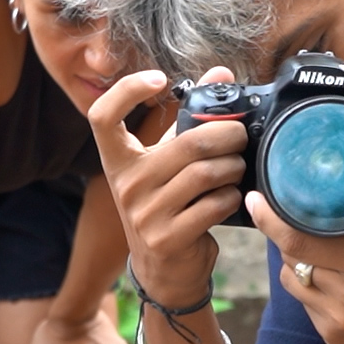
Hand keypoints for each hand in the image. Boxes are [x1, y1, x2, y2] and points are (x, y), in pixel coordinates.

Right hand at [87, 67, 247, 306]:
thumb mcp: (169, 161)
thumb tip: (222, 72)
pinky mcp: (166, 239)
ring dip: (233, 167)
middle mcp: (125, 185)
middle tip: (241, 136)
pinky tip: (231, 197)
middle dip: (227, 135)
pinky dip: (231, 197)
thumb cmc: (170, 203)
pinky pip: (213, 205)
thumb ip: (190, 117)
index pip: (102, 116)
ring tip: (238, 167)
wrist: (164, 270)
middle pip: (187, 144)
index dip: (126, 90)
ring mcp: (143, 214)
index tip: (159, 79)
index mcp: (118, 160)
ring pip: (205, 174)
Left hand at [250, 124, 343, 343]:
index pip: (301, 241)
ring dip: (297, 263)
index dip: (272, 221)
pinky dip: (311, 288)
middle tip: (291, 219)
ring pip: (293, 282)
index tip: (255, 200)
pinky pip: (305, 304)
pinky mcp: (332, 337)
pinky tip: (333, 281)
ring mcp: (337, 321)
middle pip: (291, 259)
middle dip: (286, 237)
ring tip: (321, 250)